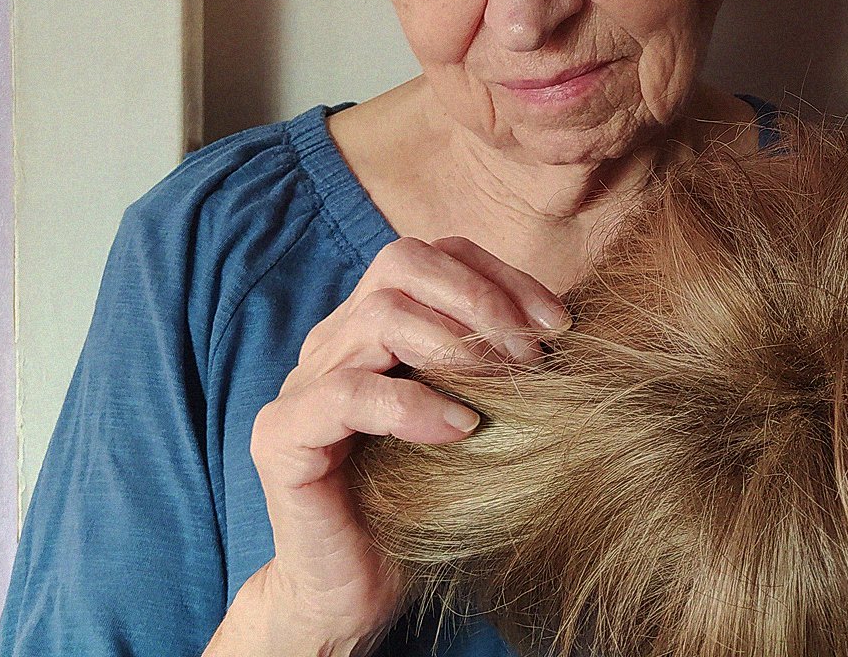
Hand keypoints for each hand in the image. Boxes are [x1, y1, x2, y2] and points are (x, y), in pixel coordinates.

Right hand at [209, 235, 569, 655]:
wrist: (354, 592)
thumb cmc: (421, 506)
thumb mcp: (470, 419)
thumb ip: (494, 368)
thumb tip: (566, 327)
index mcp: (372, 328)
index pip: (434, 254)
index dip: (500, 276)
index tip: (559, 323)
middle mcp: (333, 342)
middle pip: (401, 261)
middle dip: (480, 299)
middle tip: (531, 356)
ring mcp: (302, 384)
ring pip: (379, 315)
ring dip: (456, 345)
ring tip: (501, 388)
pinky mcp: (281, 436)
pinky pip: (346, 394)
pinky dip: (412, 404)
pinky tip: (459, 430)